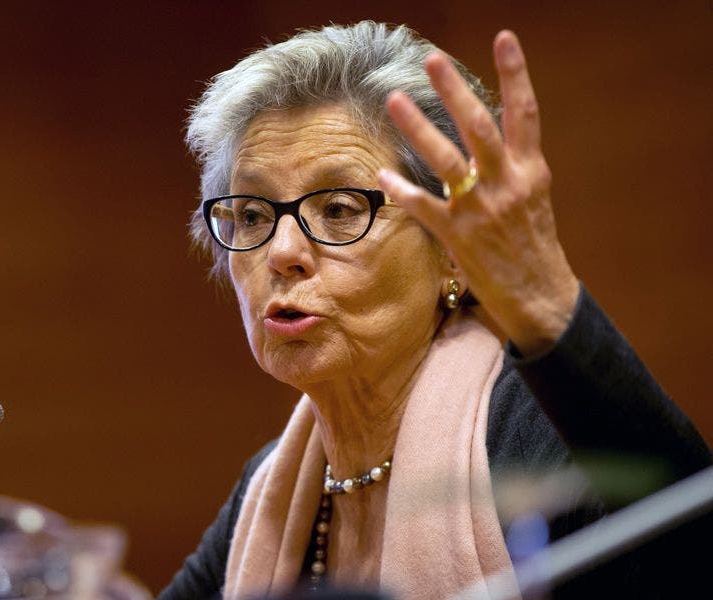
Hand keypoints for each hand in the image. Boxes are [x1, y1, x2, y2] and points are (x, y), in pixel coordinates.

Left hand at [378, 30, 579, 355]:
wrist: (542, 296)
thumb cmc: (533, 246)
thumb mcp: (531, 198)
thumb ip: (511, 167)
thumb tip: (487, 136)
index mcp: (531, 170)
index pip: (525, 112)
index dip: (516, 73)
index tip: (505, 38)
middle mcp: (509, 183)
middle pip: (480, 126)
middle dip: (454, 91)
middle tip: (432, 59)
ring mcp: (483, 209)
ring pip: (447, 159)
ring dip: (418, 128)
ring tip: (394, 100)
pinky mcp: (461, 236)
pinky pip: (424, 207)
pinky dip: (402, 190)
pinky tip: (381, 175)